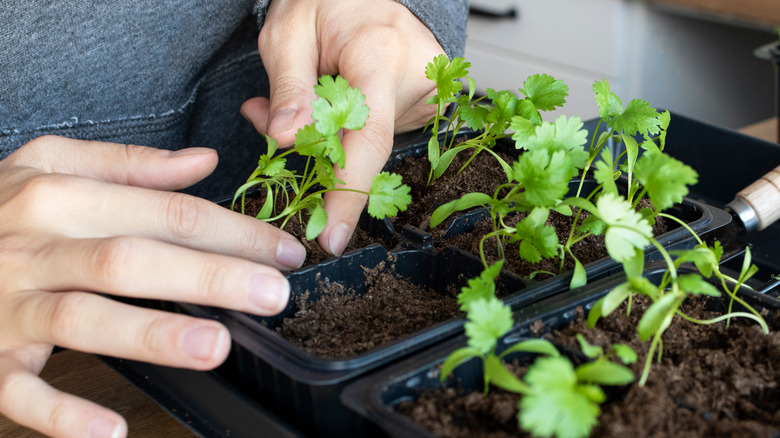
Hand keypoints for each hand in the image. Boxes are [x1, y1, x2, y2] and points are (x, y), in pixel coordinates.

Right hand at [0, 136, 305, 437]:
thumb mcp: (48, 165)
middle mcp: (32, 248)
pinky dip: (62, 413)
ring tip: (214, 345)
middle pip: (130, 260)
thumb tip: (201, 162)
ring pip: (82, 316)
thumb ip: (128, 165)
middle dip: (207, 276)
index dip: (229, 232)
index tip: (282, 251)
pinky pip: (20, 390)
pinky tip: (113, 431)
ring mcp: (5, 306)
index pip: (163, 212)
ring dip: (149, 333)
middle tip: (272, 293)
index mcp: (57, 196)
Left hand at [241, 0, 445, 254]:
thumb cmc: (330, 0)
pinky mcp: (424, 106)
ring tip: (308, 92)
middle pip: (362, 147)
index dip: (349, 192)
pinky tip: (333, 99)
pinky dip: (346, 130)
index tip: (331, 236)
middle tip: (274, 117)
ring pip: (366, 144)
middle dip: (316, 148)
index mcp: (380, 54)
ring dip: (328, 135)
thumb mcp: (288, 32)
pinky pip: (377, 135)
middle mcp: (414, 78)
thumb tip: (284, 140)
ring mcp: (425, 95)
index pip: (369, 138)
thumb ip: (288, 88)